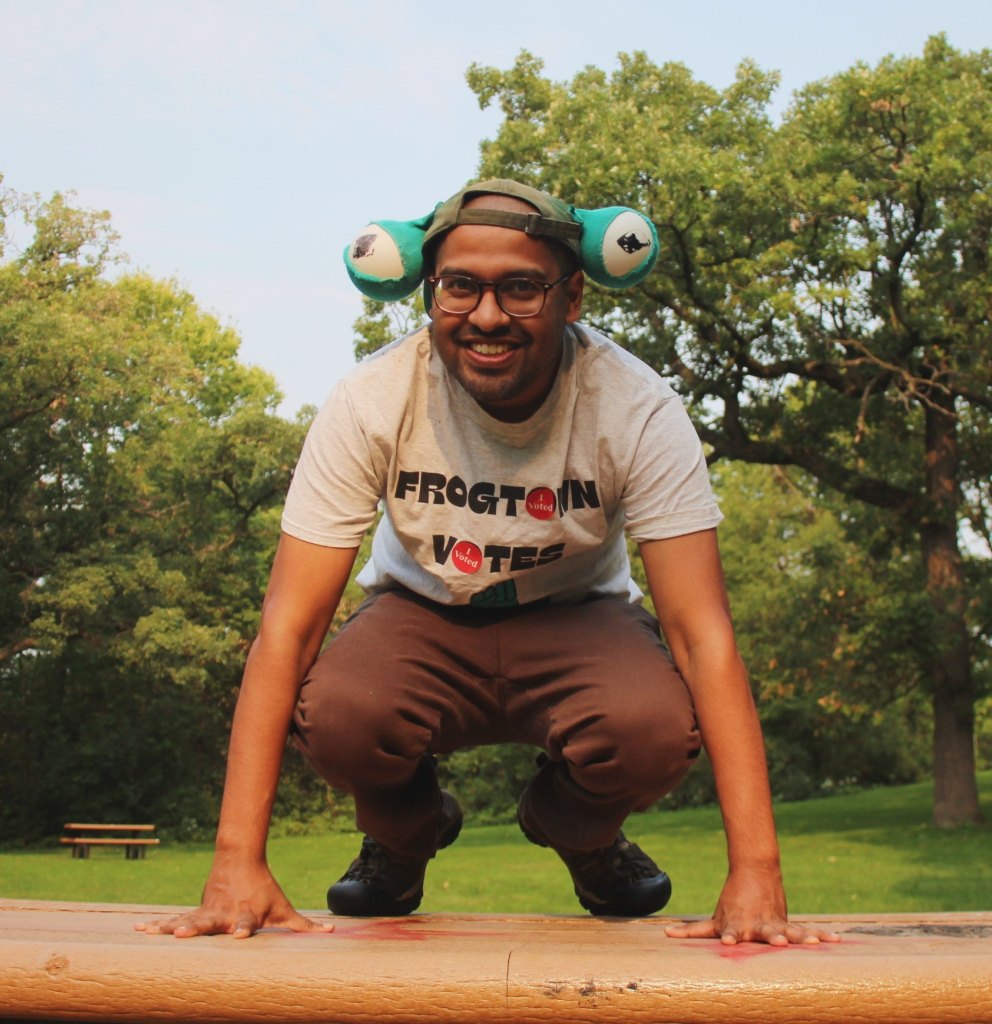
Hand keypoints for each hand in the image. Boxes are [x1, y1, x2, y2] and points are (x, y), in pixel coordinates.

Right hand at [135, 857, 333, 938]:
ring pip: (188, 921)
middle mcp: (224, 914)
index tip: (240, 933)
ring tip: (156, 933)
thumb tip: (332, 932)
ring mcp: (207, 912)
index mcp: (246, 915)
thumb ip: (303, 925)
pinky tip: (139, 929)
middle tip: (183, 936)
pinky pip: (173, 919)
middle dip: (198, 929)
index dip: (244, 927)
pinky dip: (156, 924)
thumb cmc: (264, 890)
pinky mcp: (195, 912)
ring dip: (172, 927)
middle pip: (211, 923)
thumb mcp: (283, 908)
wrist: (239, 860)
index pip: (246, 923)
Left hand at [664, 866, 839, 945]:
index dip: (729, 937)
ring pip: (789, 931)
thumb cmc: (731, 904)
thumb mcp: (713, 919)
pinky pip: (806, 931)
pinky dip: (820, 934)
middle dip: (770, 937)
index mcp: (736, 925)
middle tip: (778, 941)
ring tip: (813, 941)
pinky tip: (835, 940)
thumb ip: (692, 931)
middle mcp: (756, 925)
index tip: (728, 943)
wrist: (754, 872)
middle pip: (763, 933)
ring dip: (800, 936)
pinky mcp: (788, 923)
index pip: (730, 933)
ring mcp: (774, 923)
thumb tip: (667, 934)